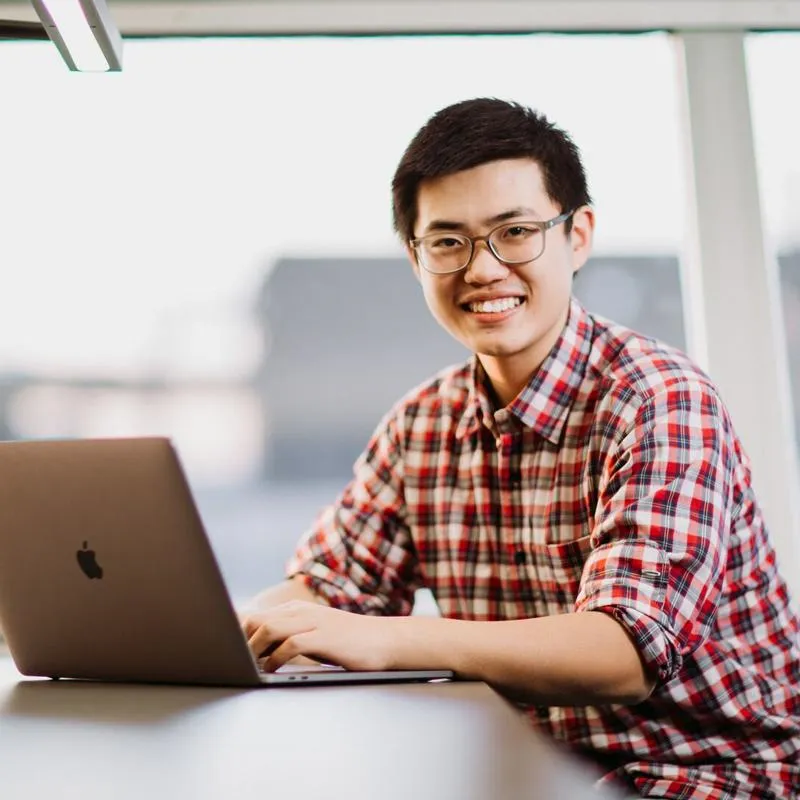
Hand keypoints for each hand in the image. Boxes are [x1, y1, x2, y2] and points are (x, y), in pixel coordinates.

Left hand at [240, 601, 398, 672]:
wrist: (383, 639)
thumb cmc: (347, 641)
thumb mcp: (314, 632)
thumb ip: (289, 636)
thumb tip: (259, 653)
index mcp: (296, 609)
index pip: (256, 616)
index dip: (238, 634)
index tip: (228, 653)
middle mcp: (301, 611)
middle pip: (257, 620)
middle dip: (240, 642)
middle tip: (235, 662)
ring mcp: (313, 622)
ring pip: (269, 629)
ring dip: (254, 650)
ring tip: (250, 666)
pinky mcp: (323, 637)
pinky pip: (290, 644)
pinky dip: (276, 658)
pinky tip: (272, 669)